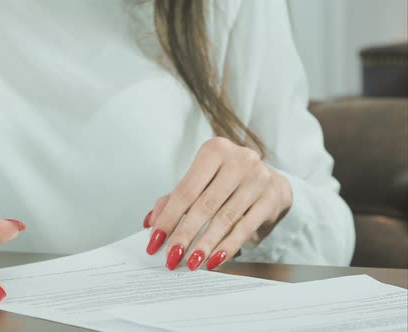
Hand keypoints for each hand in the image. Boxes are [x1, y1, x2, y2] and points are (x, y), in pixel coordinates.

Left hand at [143, 137, 291, 270]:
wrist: (270, 181)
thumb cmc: (227, 181)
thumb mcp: (200, 182)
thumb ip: (174, 199)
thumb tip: (151, 222)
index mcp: (214, 151)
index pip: (185, 190)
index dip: (168, 218)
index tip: (155, 240)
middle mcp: (238, 160)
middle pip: (204, 205)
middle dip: (185, 235)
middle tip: (171, 256)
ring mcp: (258, 178)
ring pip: (225, 219)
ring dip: (205, 244)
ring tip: (191, 262)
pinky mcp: (271, 198)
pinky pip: (245, 228)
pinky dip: (227, 247)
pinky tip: (213, 260)